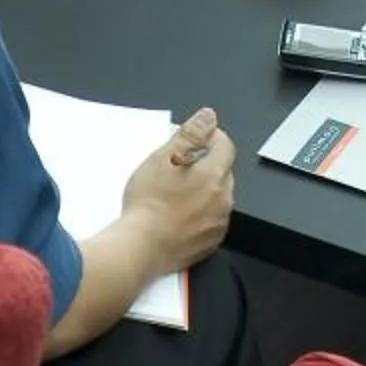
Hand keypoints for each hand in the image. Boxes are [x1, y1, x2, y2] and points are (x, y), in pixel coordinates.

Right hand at [120, 107, 234, 271]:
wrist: (140, 248)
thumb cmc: (148, 203)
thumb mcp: (164, 157)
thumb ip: (190, 134)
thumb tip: (208, 117)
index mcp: (214, 175)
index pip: (225, 146)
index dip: (211, 139)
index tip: (195, 140)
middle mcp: (223, 199)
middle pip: (222, 171)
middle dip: (206, 165)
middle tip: (178, 168)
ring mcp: (218, 224)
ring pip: (217, 197)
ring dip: (204, 191)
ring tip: (175, 194)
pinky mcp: (210, 244)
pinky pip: (212, 220)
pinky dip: (201, 214)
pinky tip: (178, 215)